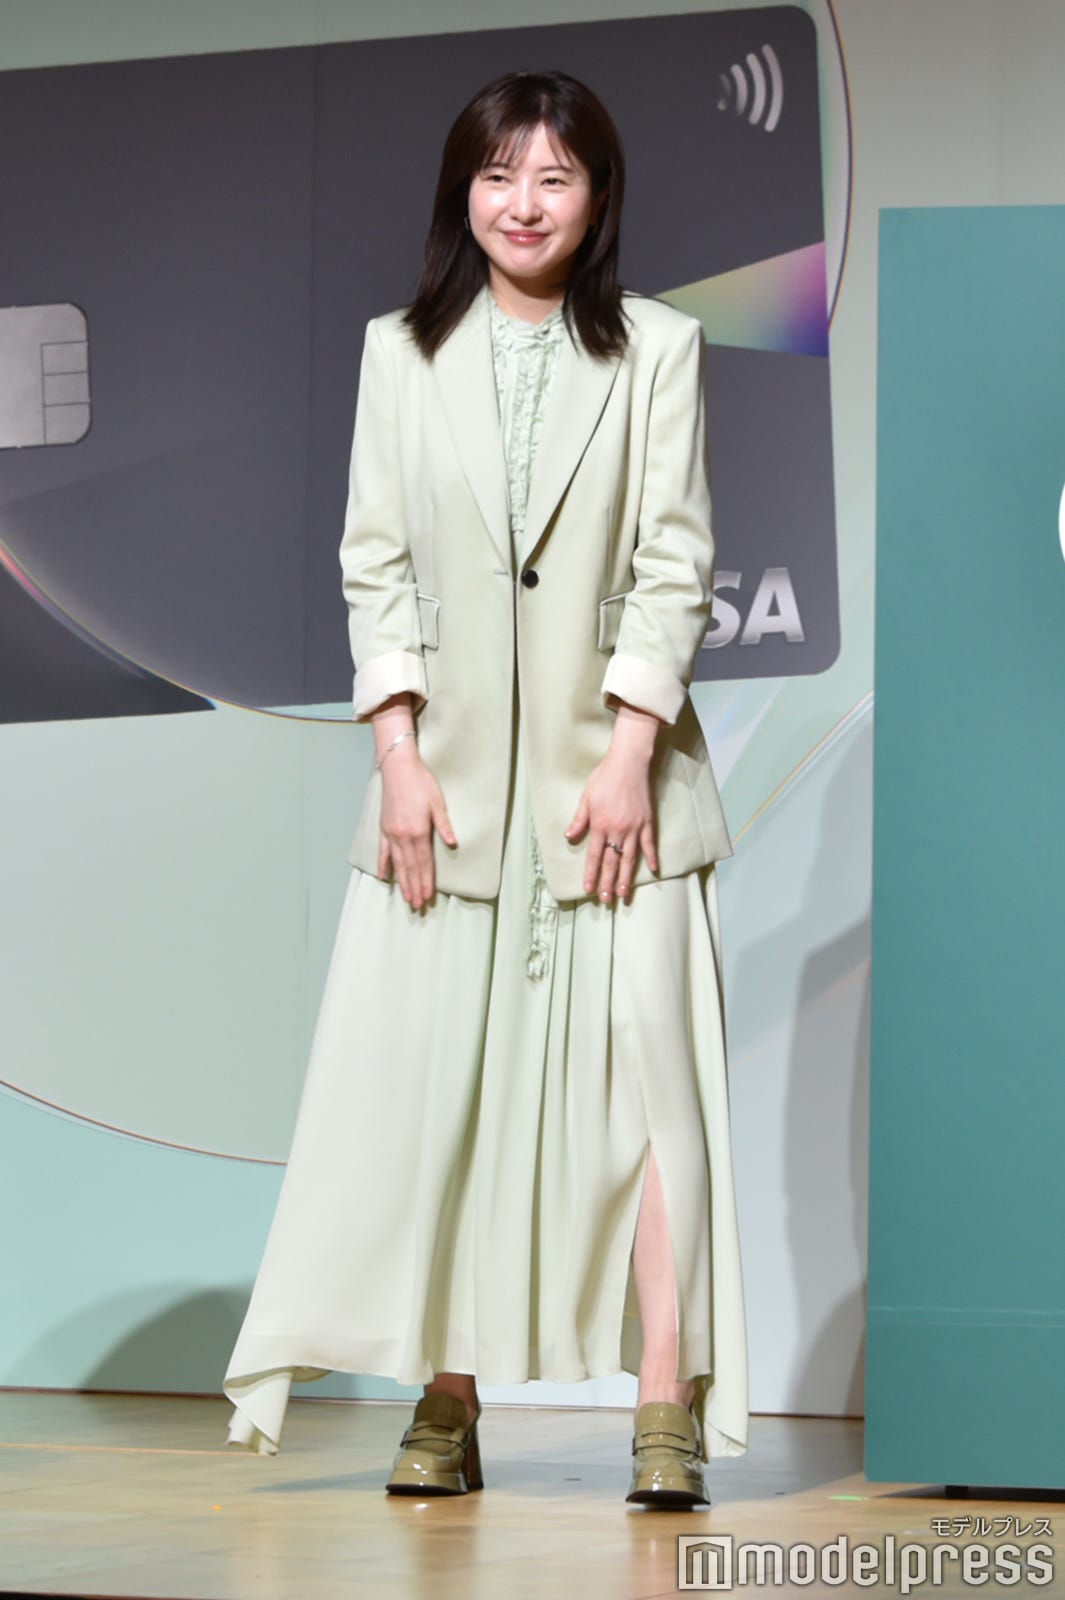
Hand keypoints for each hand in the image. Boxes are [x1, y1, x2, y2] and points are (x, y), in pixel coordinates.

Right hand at [377, 740, 456, 907]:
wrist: (398, 768)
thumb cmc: (421, 782)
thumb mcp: (437, 802)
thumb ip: (443, 825)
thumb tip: (453, 843)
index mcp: (419, 831)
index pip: (424, 863)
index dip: (427, 881)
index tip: (428, 896)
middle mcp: (403, 836)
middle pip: (410, 867)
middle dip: (415, 887)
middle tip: (418, 905)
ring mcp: (391, 833)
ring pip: (397, 864)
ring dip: (402, 882)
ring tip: (406, 898)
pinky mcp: (384, 828)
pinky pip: (383, 851)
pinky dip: (383, 865)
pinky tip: (383, 877)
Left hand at [564, 745, 658, 903]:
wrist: (628, 763)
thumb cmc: (604, 778)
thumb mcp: (586, 798)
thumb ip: (579, 820)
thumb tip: (569, 837)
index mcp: (600, 825)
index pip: (594, 856)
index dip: (591, 874)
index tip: (588, 890)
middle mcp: (617, 830)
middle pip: (611, 862)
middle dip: (607, 883)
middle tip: (605, 900)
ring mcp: (634, 827)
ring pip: (630, 858)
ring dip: (625, 878)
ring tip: (623, 895)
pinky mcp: (647, 822)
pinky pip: (649, 844)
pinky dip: (652, 857)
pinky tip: (654, 870)